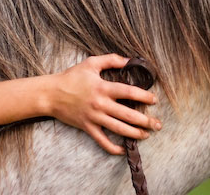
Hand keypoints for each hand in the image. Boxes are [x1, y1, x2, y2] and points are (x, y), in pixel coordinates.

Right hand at [47, 54, 161, 154]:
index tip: (154, 100)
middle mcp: (101, 104)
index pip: (129, 92)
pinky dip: (113, 148)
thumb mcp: (91, 63)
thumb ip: (111, 59)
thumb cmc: (71, 77)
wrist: (51, 94)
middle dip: (145, 121)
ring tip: (147, 135)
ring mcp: (94, 118)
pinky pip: (102, 141)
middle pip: (128, 115)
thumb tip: (129, 60)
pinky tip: (124, 150)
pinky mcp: (87, 128)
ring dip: (135, 134)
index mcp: (103, 88)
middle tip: (158, 124)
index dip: (144, 96)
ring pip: (118, 129)